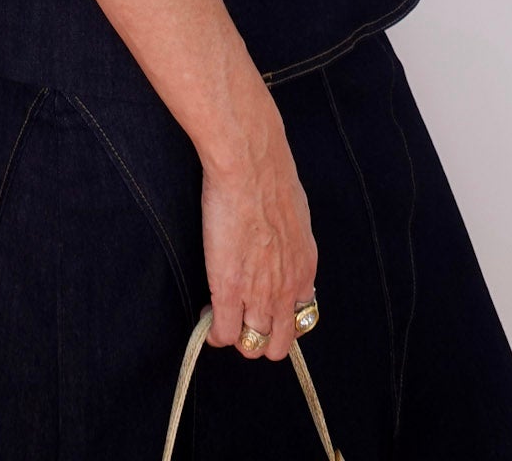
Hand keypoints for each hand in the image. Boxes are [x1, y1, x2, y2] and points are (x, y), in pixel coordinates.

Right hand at [199, 102, 317, 363]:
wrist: (251, 165)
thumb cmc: (271, 176)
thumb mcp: (297, 215)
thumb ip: (291, 240)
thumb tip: (282, 241)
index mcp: (305, 269)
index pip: (301, 318)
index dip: (280, 316)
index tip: (264, 304)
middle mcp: (287, 290)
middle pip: (279, 343)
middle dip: (261, 336)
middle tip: (242, 314)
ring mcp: (259, 295)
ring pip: (252, 345)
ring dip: (236, 334)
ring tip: (221, 313)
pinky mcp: (228, 291)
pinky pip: (223, 333)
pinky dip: (214, 332)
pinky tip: (207, 315)